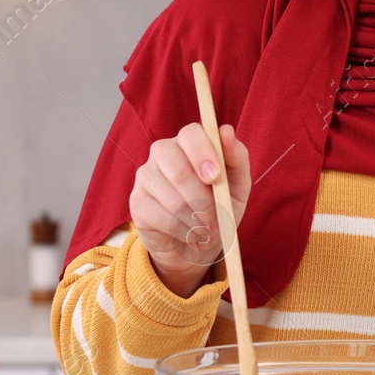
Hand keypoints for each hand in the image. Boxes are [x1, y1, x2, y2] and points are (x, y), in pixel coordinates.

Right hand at [130, 122, 250, 297]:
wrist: (197, 242)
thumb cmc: (219, 206)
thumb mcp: (237, 184)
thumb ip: (236, 157)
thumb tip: (226, 131)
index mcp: (189, 141)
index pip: (191, 134)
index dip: (203, 154)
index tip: (215, 178)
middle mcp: (163, 151)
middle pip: (178, 169)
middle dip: (202, 199)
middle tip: (217, 220)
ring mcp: (146, 175)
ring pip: (171, 197)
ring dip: (196, 220)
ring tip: (208, 231)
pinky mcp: (137, 201)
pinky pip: (160, 216)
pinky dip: (182, 230)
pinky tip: (191, 234)